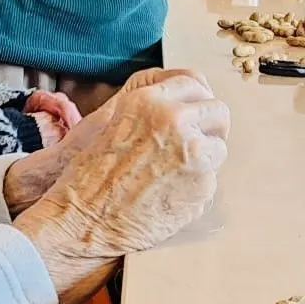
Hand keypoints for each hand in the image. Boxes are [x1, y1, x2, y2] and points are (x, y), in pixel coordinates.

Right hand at [2, 68, 206, 211]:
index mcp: (148, 101)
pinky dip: (196, 188)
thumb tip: (179, 106)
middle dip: (209, 127)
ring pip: (219, 148)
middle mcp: (175, 121)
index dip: (196, 100)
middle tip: (196, 143)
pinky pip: (211, 181)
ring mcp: (193, 153)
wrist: (85, 221)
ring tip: (173, 175)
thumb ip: (148, 109)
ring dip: (204, 159)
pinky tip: (169, 195)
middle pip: (218, 111)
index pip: (194, 82)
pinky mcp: (203, 185)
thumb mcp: (111, 123)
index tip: (196, 111)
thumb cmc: (88, 178)